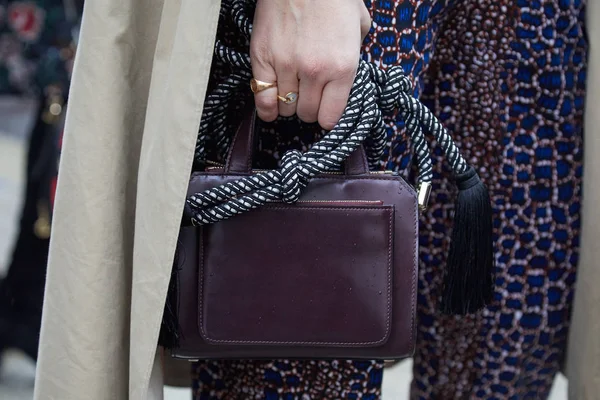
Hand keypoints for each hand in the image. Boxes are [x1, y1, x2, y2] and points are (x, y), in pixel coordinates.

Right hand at [250, 0, 370, 129]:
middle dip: (309, 108)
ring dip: (288, 103)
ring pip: (285, 106)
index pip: (331, 117)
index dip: (328, 116)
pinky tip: (270, 107)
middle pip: (307, 113)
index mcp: (343, 67)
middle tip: (310, 95)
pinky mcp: (262, 57)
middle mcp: (315, 71)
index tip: (326, 109)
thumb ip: (354, 56)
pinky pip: (261, 96)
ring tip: (292, 91)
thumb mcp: (359, 27)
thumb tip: (344, 77)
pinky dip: (266, 106)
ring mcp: (286, 65)